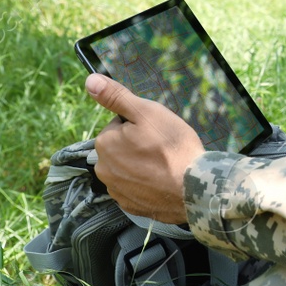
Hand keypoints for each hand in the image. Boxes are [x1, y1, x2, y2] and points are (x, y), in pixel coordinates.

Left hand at [86, 73, 203, 223]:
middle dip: (137, 146)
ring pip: (127, 168)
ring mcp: (116, 190)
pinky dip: (146, 184)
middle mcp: (103, 169)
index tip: (156, 132)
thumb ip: (116, 97)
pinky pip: (135, 188)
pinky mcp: (130, 205)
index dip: (139, 126)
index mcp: (104, 143)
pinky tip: (162, 181)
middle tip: (161, 148)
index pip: (119, 126)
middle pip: (121, 148)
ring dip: (141, 165)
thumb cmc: (172, 146)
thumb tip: (90, 80)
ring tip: (164, 165)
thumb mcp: (146, 112)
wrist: (195, 187)